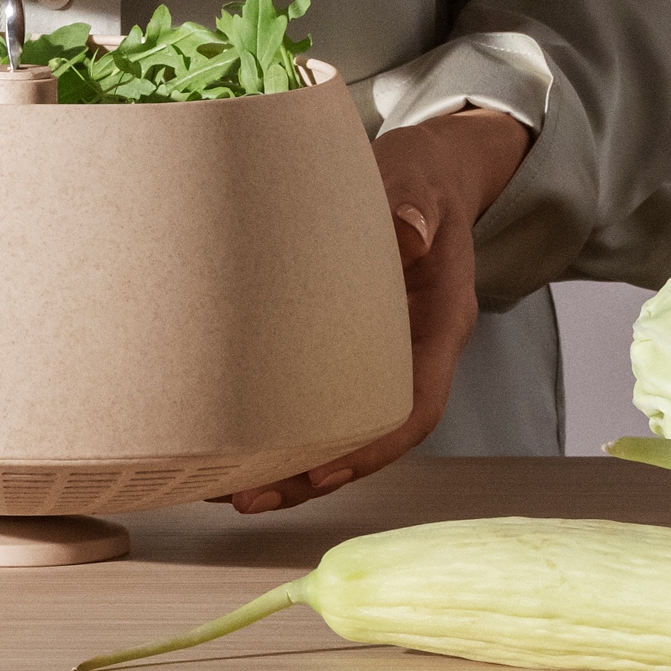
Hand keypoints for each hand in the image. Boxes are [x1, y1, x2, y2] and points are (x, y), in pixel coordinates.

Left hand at [225, 105, 533, 514]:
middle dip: (317, 475)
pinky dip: (284, 424)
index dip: (377, 445)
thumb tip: (408, 232)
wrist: (427, 174)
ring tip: (230, 490)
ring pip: (344, 426)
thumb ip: (417, 210)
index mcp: (440, 324)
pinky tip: (236, 440)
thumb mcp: (423, 185)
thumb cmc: (424, 182)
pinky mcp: (349, 344)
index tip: (328, 472)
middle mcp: (413, 352)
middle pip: (372, 434)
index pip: (419, 403)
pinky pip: (322, 396)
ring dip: (293, 465)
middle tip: (251, 495)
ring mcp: (382, 353)